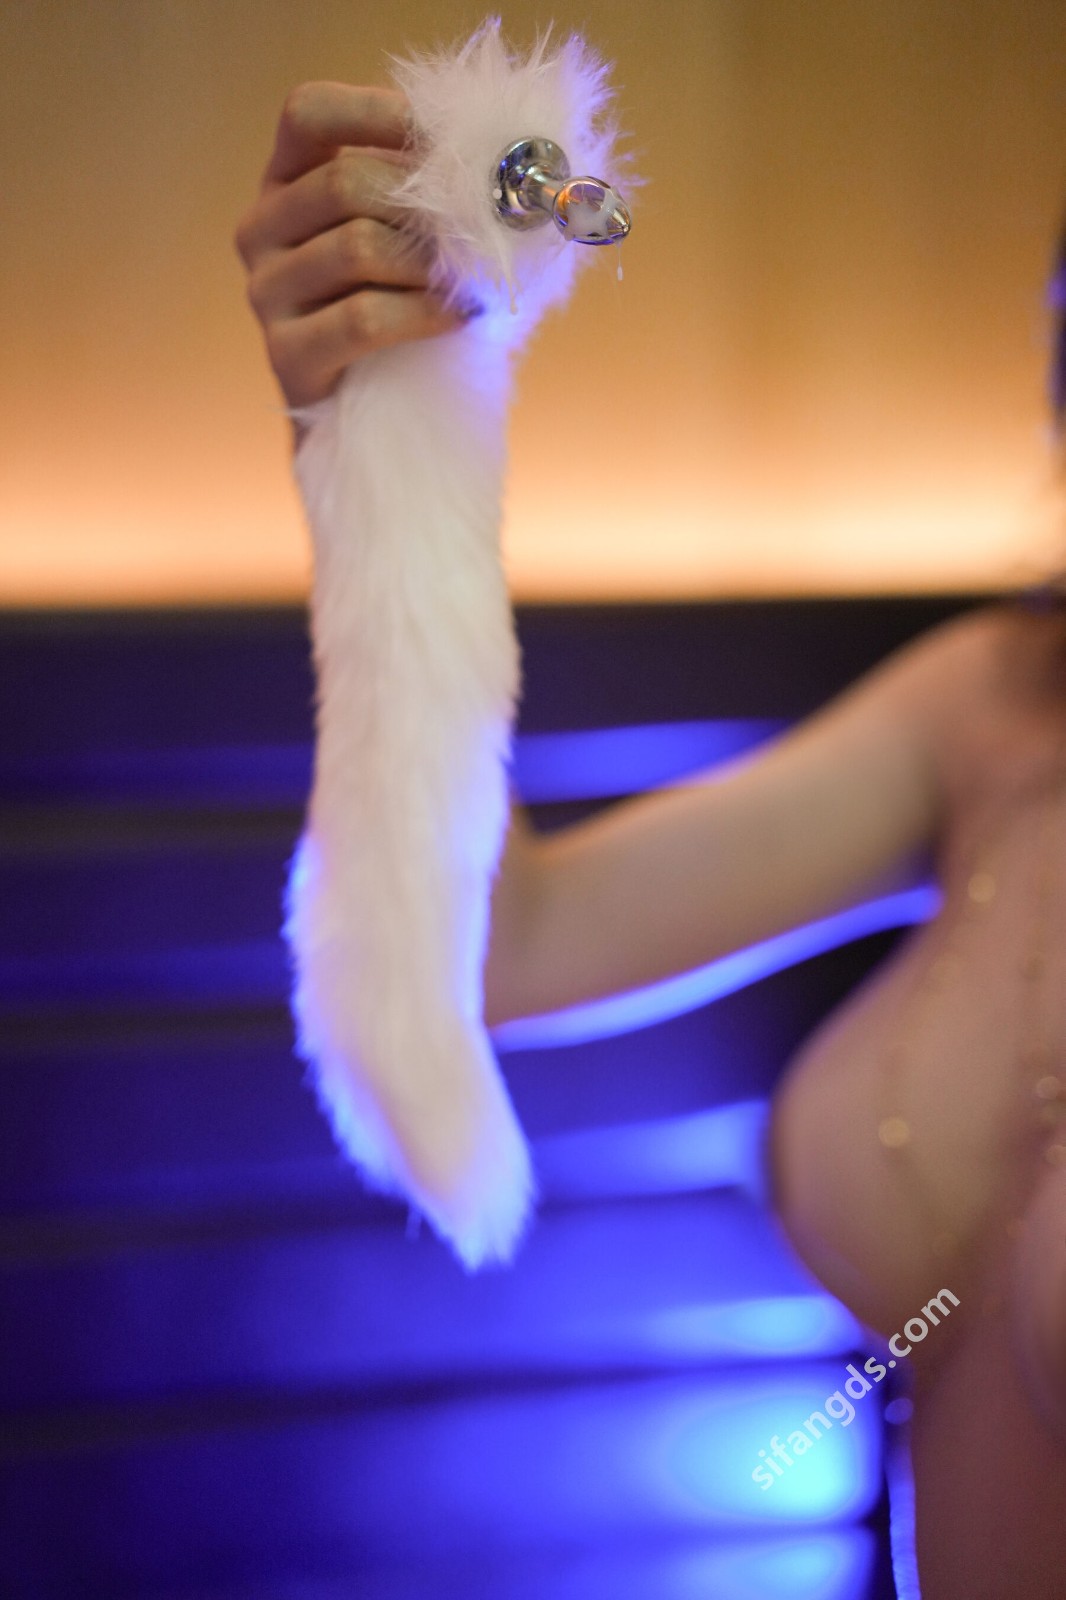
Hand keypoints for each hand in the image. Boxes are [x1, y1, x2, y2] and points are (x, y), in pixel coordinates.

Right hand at [234, 82, 466, 412]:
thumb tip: (488, 151)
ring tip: (473, 281)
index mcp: (285, 181)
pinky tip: (460, 317)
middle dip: (425, 204)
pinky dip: (425, 313)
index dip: (376, 112)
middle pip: (344, 182)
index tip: (447, 136)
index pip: (307, 113)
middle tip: (482, 228)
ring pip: (357, 247)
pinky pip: (363, 318)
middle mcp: (260, 229)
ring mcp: (266, 293)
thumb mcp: (405, 234)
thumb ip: (424, 188)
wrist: (379, 413)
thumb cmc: (404, 307)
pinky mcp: (286, 355)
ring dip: (431, 264)